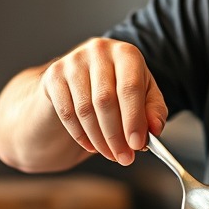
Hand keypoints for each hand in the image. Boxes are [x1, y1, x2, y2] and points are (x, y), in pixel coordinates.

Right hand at [38, 37, 166, 164]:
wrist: (80, 78)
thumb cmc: (117, 86)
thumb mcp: (143, 94)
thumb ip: (154, 110)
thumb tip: (155, 129)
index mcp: (126, 52)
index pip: (130, 88)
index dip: (134, 119)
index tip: (137, 145)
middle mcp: (99, 51)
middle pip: (106, 100)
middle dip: (116, 135)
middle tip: (124, 157)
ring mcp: (73, 61)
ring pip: (85, 110)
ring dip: (99, 139)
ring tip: (110, 154)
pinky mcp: (53, 75)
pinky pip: (67, 113)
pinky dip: (80, 135)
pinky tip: (91, 146)